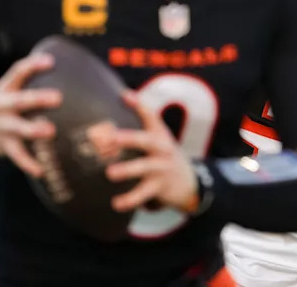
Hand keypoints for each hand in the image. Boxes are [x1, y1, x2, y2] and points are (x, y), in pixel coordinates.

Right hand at [0, 53, 61, 177]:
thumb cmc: (6, 104)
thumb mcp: (11, 89)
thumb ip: (31, 81)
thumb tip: (69, 71)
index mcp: (5, 88)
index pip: (17, 72)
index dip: (33, 65)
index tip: (51, 61)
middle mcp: (1, 106)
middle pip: (19, 100)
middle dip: (37, 99)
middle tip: (58, 98)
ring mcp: (2, 126)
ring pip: (17, 128)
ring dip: (33, 130)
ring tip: (51, 131)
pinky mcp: (3, 145)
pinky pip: (16, 155)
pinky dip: (28, 163)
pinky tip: (42, 170)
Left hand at [104, 92, 197, 212]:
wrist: (189, 182)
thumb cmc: (163, 155)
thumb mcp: (159, 136)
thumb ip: (144, 117)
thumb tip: (124, 93)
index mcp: (159, 133)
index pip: (151, 115)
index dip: (139, 105)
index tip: (125, 96)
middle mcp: (162, 148)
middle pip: (145, 140)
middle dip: (126, 139)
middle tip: (107, 139)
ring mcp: (161, 168)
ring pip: (144, 168)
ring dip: (127, 170)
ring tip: (110, 173)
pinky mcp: (160, 187)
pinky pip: (143, 194)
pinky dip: (130, 200)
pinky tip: (116, 203)